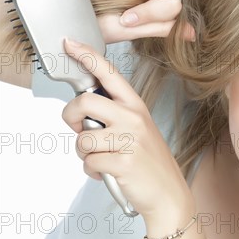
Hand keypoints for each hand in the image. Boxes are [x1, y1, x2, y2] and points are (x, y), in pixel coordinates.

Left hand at [61, 37, 194, 221]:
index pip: (109, 74)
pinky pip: (89, 162)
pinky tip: (107, 174)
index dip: (87, 56)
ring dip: (84, 154)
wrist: (169, 195)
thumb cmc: (150, 163)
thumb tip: (81, 110)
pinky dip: (92, 172)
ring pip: (83, 139)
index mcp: (137, 107)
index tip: (69, 43)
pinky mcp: (124, 163)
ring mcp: (130, 140)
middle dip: (70, 116)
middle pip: (85, 101)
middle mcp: (134, 119)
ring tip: (101, 159)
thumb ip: (114, 116)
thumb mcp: (138, 131)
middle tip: (77, 129)